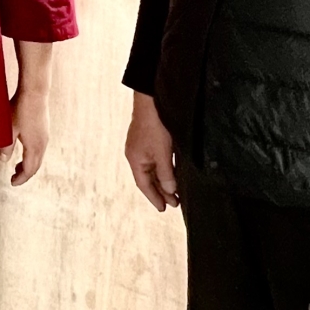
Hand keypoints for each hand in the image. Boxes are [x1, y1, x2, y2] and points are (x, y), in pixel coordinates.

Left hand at [8, 85, 49, 185]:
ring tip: (17, 167)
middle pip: (35, 166)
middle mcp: (42, 144)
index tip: (12, 183)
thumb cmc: (20, 109)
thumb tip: (2, 160)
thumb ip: (5, 147)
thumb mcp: (8, 130)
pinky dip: (31, 155)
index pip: (29, 170)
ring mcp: (45, 136)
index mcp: (34, 147)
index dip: (21, 178)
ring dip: (28, 164)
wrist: (34, 92)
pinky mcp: (44, 130)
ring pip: (38, 157)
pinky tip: (24, 150)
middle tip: (13, 178)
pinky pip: (39, 149)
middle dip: (24, 174)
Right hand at [124, 93, 178, 210]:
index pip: (144, 185)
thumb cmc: (155, 126)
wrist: (152, 101)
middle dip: (161, 191)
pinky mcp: (149, 139)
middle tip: (174, 203)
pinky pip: (156, 159)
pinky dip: (164, 168)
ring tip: (175, 191)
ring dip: (163, 180)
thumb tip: (170, 190)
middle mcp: (136, 155)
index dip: (154, 197)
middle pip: (148, 178)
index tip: (163, 208)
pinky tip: (172, 171)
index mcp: (135, 160)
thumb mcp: (162, 154)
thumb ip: (165, 174)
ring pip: (153, 169)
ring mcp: (142, 146)